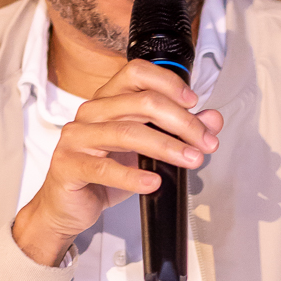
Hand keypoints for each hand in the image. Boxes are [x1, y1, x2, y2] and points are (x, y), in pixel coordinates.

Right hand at [12, 59, 221, 266]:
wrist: (68, 207)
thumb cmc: (103, 174)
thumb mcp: (146, 151)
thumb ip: (177, 131)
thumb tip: (212, 120)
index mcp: (107, 100)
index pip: (136, 73)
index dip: (168, 83)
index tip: (194, 103)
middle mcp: (90, 112)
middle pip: (141, 102)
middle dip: (181, 122)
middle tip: (204, 141)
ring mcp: (76, 137)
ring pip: (127, 132)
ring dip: (166, 147)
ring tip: (190, 160)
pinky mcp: (69, 165)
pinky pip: (104, 168)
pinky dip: (133, 176)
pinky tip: (153, 182)